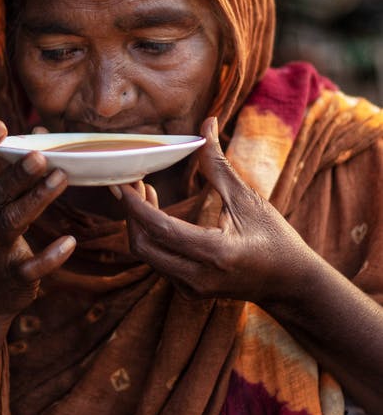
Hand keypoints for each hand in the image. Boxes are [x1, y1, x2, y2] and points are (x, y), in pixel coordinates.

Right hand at [0, 120, 75, 322]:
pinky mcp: (13, 277)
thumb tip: (38, 131)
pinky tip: (70, 242)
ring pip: (14, 222)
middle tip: (39, 155)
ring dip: (37, 200)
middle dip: (17, 175)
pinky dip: (51, 256)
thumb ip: (8, 172)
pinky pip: (33, 266)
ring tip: (60, 178)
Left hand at [116, 117, 313, 302]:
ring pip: (148, 256)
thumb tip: (206, 123)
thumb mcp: (248, 199)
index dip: (136, 205)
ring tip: (145, 191)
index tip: (122, 182)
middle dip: (131, 214)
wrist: (292, 284)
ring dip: (140, 224)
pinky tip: (157, 213)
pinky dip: (152, 237)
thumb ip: (218, 164)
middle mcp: (199, 277)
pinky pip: (160, 262)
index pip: (160, 228)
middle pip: (144, 246)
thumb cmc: (276, 238)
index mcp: (215, 252)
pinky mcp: (191, 291)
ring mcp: (193, 289)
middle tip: (130, 183)